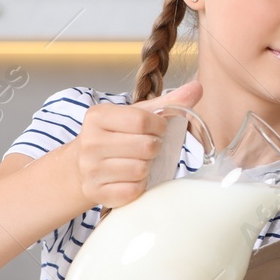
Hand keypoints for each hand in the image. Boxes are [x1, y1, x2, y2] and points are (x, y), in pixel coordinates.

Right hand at [75, 79, 201, 208]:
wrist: (82, 164)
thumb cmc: (115, 136)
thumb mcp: (135, 114)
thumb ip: (167, 102)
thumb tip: (197, 87)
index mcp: (98, 117)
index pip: (141, 120)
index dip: (160, 126)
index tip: (159, 129)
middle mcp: (90, 142)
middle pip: (145, 147)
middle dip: (155, 147)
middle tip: (149, 147)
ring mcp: (91, 169)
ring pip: (141, 170)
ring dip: (148, 167)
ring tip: (139, 161)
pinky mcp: (97, 192)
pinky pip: (134, 190)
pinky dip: (140, 185)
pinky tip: (132, 177)